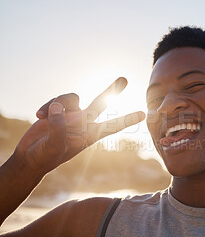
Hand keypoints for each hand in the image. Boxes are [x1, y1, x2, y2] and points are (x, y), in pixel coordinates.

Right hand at [14, 77, 144, 173]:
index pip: (111, 127)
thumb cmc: (45, 157)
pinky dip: (47, 105)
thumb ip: (58, 129)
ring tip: (43, 116)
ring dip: (57, 102)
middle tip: (124, 78)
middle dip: (112, 90)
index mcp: (88, 136)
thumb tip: (58, 107)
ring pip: (71, 98)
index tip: (143, 114)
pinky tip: (39, 115)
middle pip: (101, 102)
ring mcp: (71, 115)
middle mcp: (83, 123)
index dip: (126, 120)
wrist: (30, 156)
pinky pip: (57, 100)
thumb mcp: (54, 148)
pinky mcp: (58, 110)